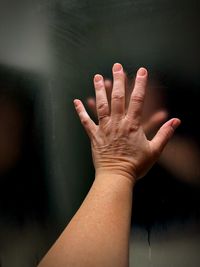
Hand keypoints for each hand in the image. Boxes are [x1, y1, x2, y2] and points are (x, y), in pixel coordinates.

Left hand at [74, 63, 179, 183]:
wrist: (116, 177)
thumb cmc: (135, 165)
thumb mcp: (154, 151)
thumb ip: (165, 134)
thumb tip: (176, 121)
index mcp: (132, 125)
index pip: (137, 100)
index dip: (140, 84)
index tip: (141, 71)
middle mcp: (117, 123)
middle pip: (118, 98)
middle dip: (119, 80)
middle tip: (117, 66)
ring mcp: (104, 128)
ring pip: (101, 105)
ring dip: (100, 90)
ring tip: (98, 77)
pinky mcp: (94, 135)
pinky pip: (85, 121)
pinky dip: (81, 111)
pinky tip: (76, 101)